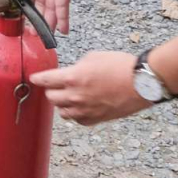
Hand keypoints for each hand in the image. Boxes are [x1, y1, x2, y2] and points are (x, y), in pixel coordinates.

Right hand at [9, 0, 94, 34]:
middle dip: (36, 17)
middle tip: (31, 32)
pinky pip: (63, 5)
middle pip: (40, 2)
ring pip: (50, 7)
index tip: (21, 14)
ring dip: (47, 22)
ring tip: (42, 36)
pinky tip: (63, 31)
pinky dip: (63, 18)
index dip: (25, 2)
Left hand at [28, 50, 146, 126]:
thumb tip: (70, 74)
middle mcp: (76, 97)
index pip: (45, 80)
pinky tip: (82, 106)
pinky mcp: (96, 119)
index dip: (38, 78)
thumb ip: (76, 67)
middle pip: (50, 98)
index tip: (34, 78)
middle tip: (56, 85)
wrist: (143, 82)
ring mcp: (85, 110)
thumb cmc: (121, 66)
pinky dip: (76, 114)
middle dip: (51, 90)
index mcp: (73, 78)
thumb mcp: (93, 57)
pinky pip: (78, 120)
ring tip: (70, 96)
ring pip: (62, 112)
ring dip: (63, 104)